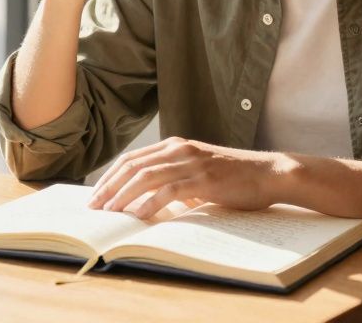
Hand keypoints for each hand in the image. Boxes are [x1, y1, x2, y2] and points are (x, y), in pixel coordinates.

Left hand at [87, 137, 295, 219]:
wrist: (268, 174)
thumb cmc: (233, 178)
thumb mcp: (197, 174)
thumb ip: (174, 181)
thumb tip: (146, 202)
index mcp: (175, 146)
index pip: (132, 159)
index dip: (110, 177)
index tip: (95, 195)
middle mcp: (179, 149)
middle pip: (133, 166)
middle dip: (109, 187)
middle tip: (94, 207)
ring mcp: (191, 163)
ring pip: (146, 177)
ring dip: (123, 196)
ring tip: (109, 213)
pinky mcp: (204, 179)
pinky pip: (170, 190)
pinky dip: (150, 202)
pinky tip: (137, 214)